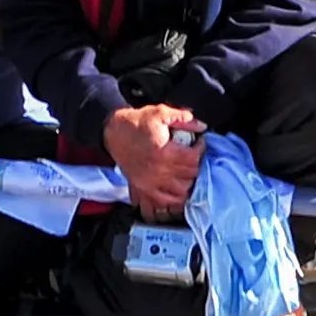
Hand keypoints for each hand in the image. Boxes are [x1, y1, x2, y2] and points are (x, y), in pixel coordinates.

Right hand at [104, 105, 206, 219]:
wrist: (113, 133)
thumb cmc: (136, 123)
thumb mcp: (160, 113)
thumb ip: (183, 119)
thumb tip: (201, 126)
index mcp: (164, 153)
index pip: (193, 158)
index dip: (200, 149)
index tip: (199, 143)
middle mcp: (159, 171)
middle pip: (190, 175)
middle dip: (196, 163)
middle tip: (194, 155)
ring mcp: (150, 183)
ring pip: (181, 190)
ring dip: (188, 181)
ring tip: (187, 170)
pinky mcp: (143, 190)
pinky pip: (165, 202)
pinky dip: (175, 198)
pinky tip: (178, 188)